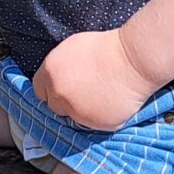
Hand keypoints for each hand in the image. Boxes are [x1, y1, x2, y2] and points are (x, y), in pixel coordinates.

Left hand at [31, 28, 157, 131]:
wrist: (133, 60)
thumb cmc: (106, 48)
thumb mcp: (72, 49)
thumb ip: (58, 67)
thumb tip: (54, 79)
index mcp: (49, 73)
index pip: (39, 90)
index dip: (52, 89)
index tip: (64, 87)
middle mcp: (58, 94)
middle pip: (55, 106)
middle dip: (66, 101)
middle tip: (86, 91)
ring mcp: (76, 111)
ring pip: (74, 117)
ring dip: (83, 110)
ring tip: (101, 94)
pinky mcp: (94, 124)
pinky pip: (92, 124)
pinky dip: (99, 117)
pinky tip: (110, 102)